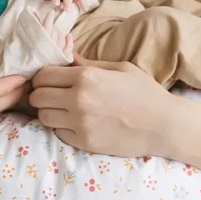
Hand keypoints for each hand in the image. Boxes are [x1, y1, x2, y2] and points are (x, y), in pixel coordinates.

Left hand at [29, 54, 176, 156]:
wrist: (164, 125)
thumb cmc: (144, 92)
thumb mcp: (119, 68)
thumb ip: (88, 63)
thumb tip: (66, 57)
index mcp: (86, 76)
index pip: (43, 76)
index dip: (42, 78)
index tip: (50, 80)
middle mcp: (78, 99)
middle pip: (37, 97)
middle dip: (41, 95)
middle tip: (54, 96)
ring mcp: (80, 123)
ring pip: (43, 117)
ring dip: (50, 112)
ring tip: (64, 110)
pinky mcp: (85, 142)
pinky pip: (58, 133)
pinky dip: (62, 128)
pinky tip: (76, 123)